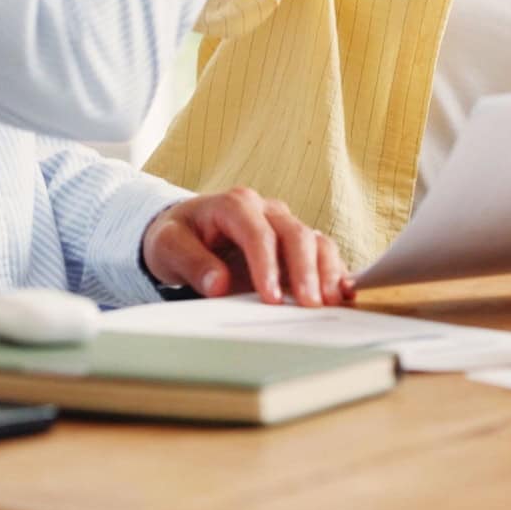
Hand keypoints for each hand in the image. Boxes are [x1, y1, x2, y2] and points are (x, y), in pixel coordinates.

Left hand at [140, 187, 351, 307]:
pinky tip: (342, 294)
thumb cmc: (177, 237)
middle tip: (309, 305)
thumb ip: (191, 262)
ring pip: (315, 241)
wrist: (185, 232)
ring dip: (326, 271)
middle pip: (294, 234)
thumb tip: (217, 283)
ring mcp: (284, 226)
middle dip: (305, 270)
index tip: (270, 298)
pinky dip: (334, 272)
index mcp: (235, 205)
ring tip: (330, 302)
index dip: (267, 265)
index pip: (258, 232)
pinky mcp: (295, 245)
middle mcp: (265, 211)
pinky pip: (322, 253)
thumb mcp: (168, 246)